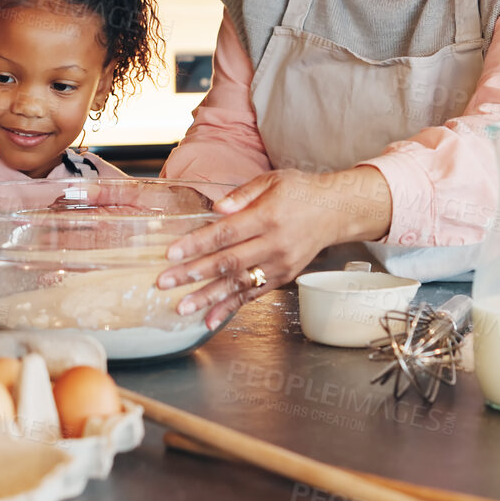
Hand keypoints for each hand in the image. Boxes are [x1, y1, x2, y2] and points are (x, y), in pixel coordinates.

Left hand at [157, 167, 391, 327]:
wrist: (336, 212)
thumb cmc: (300, 192)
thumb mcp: (272, 181)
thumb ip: (241, 195)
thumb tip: (215, 209)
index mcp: (268, 216)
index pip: (226, 233)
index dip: (197, 245)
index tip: (171, 254)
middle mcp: (274, 244)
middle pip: (228, 262)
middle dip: (193, 274)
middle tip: (164, 283)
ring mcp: (280, 265)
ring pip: (238, 284)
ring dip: (208, 298)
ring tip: (182, 308)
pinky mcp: (283, 278)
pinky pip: (253, 295)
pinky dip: (231, 308)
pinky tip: (210, 319)